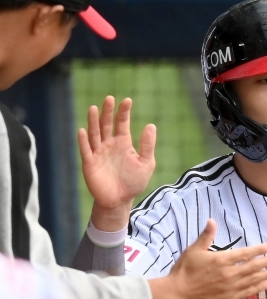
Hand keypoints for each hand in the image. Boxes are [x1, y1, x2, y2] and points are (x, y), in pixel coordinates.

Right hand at [78, 96, 155, 231]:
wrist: (120, 200)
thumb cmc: (133, 182)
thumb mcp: (146, 163)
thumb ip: (147, 145)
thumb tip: (151, 125)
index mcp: (123, 143)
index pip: (122, 123)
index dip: (124, 112)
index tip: (127, 100)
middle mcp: (109, 144)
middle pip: (106, 124)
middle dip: (107, 112)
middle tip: (109, 98)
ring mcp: (98, 153)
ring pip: (94, 134)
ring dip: (93, 122)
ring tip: (94, 108)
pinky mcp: (89, 163)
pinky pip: (86, 150)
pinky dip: (84, 141)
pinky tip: (83, 130)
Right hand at [148, 220, 266, 298]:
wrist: (176, 294)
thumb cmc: (184, 271)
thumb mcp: (194, 250)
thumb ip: (206, 236)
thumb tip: (212, 221)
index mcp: (222, 260)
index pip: (246, 253)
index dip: (260, 250)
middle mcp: (229, 274)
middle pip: (254, 266)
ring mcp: (230, 288)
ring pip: (253, 280)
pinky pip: (247, 293)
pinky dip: (258, 288)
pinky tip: (266, 284)